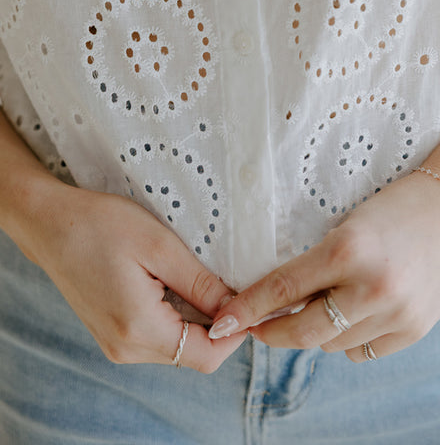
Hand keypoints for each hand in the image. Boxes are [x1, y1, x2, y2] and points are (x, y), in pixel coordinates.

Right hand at [29, 184, 246, 371]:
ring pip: (178, 347)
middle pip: (194, 354)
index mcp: (139, 329)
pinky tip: (174, 281)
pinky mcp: (113, 334)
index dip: (235, 332)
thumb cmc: (102, 225)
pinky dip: (177, 316)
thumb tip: (237, 309)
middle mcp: (126, 348)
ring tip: (198, 276)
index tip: (248, 298)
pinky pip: (159, 337)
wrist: (50, 224)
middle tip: (228, 280)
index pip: (207, 356)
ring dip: (197, 319)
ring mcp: (117, 345)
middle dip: (219, 324)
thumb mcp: (161, 246)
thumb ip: (201, 283)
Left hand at [209, 169, 439, 361]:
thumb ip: (319, 262)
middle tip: (254, 328)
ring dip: (317, 331)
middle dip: (271, 333)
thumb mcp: (352, 222)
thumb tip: (276, 299)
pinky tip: (356, 313)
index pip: (284, 289)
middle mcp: (371, 287)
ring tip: (322, 304)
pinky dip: (351, 339)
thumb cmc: (400, 202)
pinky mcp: (414, 330)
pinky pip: (363, 352)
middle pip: (302, 331)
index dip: (248, 308)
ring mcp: (396, 313)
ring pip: (332, 344)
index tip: (222, 322)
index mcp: (349, 249)